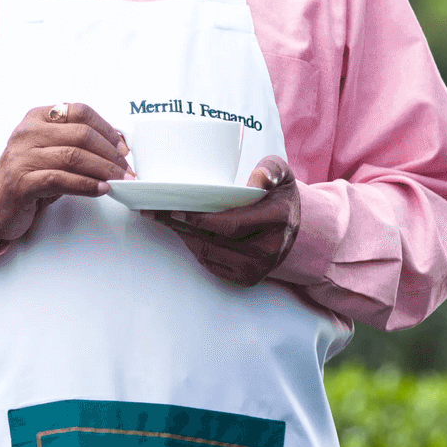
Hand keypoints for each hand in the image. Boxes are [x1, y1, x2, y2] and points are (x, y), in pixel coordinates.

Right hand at [0, 102, 130, 250]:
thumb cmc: (27, 175)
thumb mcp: (50, 150)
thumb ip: (76, 142)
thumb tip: (118, 143)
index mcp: (37, 118)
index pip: (80, 111)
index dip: (107, 128)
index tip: (123, 147)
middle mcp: (27, 133)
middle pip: (80, 134)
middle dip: (110, 153)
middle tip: (126, 169)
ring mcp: (22, 157)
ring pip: (73, 156)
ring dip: (103, 170)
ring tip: (118, 181)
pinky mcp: (21, 183)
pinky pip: (61, 180)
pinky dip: (86, 185)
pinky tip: (100, 189)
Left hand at [145, 156, 299, 287]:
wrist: (291, 225)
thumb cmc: (277, 195)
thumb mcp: (281, 174)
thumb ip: (271, 169)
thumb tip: (258, 178)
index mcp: (277, 220)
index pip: (231, 225)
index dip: (200, 219)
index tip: (175, 209)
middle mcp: (269, 250)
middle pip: (213, 240)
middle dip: (180, 225)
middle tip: (155, 211)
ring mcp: (258, 268)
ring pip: (208, 253)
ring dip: (183, 236)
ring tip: (163, 219)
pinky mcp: (246, 278)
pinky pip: (211, 264)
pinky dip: (193, 248)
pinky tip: (182, 232)